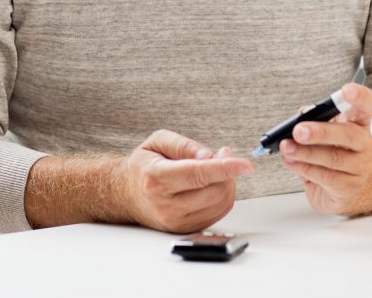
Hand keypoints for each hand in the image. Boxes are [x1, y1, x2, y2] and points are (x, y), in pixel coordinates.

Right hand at [114, 129, 254, 232]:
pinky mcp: (185, 229)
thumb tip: (212, 156)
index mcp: (157, 178)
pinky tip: (210, 185)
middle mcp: (166, 204)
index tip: (245, 165)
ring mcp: (176, 221)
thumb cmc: (144, 166)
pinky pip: (218, 213)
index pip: (197, 174)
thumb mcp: (158, 141)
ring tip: (214, 169)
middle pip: (215, 190)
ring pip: (221, 203)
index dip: (225, 168)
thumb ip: (185, 146)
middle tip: (222, 154)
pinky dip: (222, 196)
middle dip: (228, 171)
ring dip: (227, 184)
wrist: (126, 194)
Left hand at [279, 83, 371, 215]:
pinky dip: (304, 168)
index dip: (360, 97)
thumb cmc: (328, 152)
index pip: (368, 105)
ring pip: (334, 158)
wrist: (336, 189)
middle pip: (349, 134)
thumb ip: (314, 119)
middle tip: (298, 131)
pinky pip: (325, 178)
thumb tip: (304, 114)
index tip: (346, 90)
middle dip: (321, 132)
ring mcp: (360, 168)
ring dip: (305, 152)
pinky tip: (290, 161)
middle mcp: (365, 144)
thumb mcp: (322, 132)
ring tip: (286, 147)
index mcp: (359, 123)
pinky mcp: (349, 188)